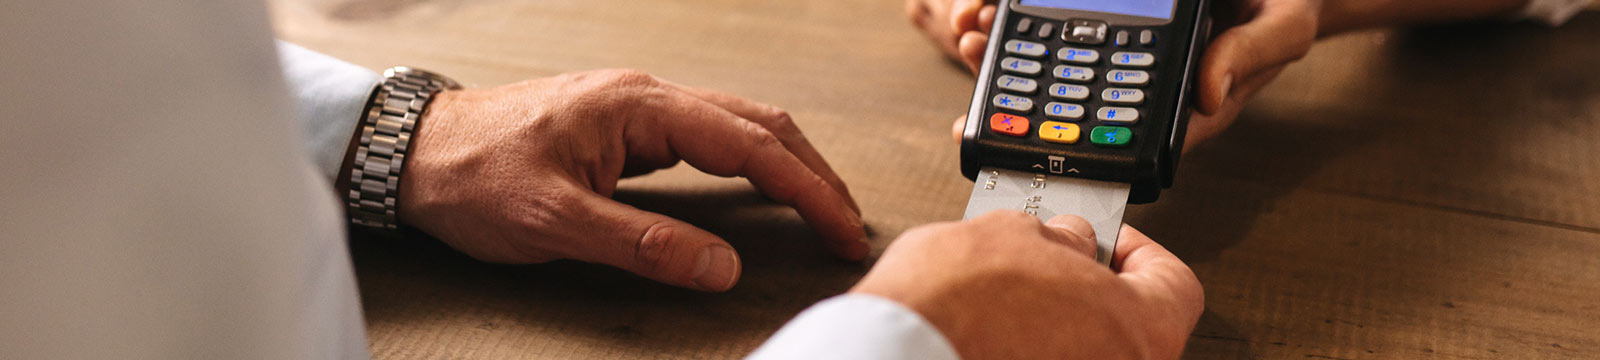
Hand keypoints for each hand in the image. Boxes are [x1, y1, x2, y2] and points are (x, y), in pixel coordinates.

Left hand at [397, 69, 867, 291]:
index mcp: (638, 108)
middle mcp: (646, 95)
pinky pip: (707, 134)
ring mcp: (636, 106)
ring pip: (737, 123)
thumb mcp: (553, 222)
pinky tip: (760, 187)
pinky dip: (750, 161)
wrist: (412, 150)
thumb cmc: (471, 177)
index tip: (840, 230)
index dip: (806, 190)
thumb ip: (642, 244)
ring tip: (820, 209)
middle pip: (759, 123)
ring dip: (787, 164)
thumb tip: (720, 266)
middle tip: (846, 226)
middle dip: (813, 173)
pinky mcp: (624, 124)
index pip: (750, 143)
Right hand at [852, 211, 1202, 358]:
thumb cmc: (952, 308)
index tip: (1104, 239)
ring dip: (1055, 323)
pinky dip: (1028, 350)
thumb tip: (1065, 239)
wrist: (892, 357)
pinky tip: (992, 330)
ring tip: (1008, 297)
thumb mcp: (1011, 235)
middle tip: (1051, 262)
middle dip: (1089, 287)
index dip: (1139, 251)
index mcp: (1142, 332)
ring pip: (1085, 351)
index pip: (1174, 285)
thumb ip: (1057, 237)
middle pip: (1128, 324)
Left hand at [920, 0, 1322, 149]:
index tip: (1010, 117)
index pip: (1108, 134)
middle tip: (969, 43)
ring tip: (968, 25)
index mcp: (1173, 107)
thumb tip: (1207, 96)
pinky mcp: (1111, 31)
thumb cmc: (1285, 6)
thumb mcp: (1283, 28)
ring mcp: (1120, 61)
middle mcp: (1136, 90)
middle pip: (1058, 98)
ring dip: (1003, 46)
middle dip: (1006, 79)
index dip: (1053, 135)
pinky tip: (990, 8)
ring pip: (1049, 63)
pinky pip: (1061, 30)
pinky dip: (1022, 17)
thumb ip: (1247, 58)